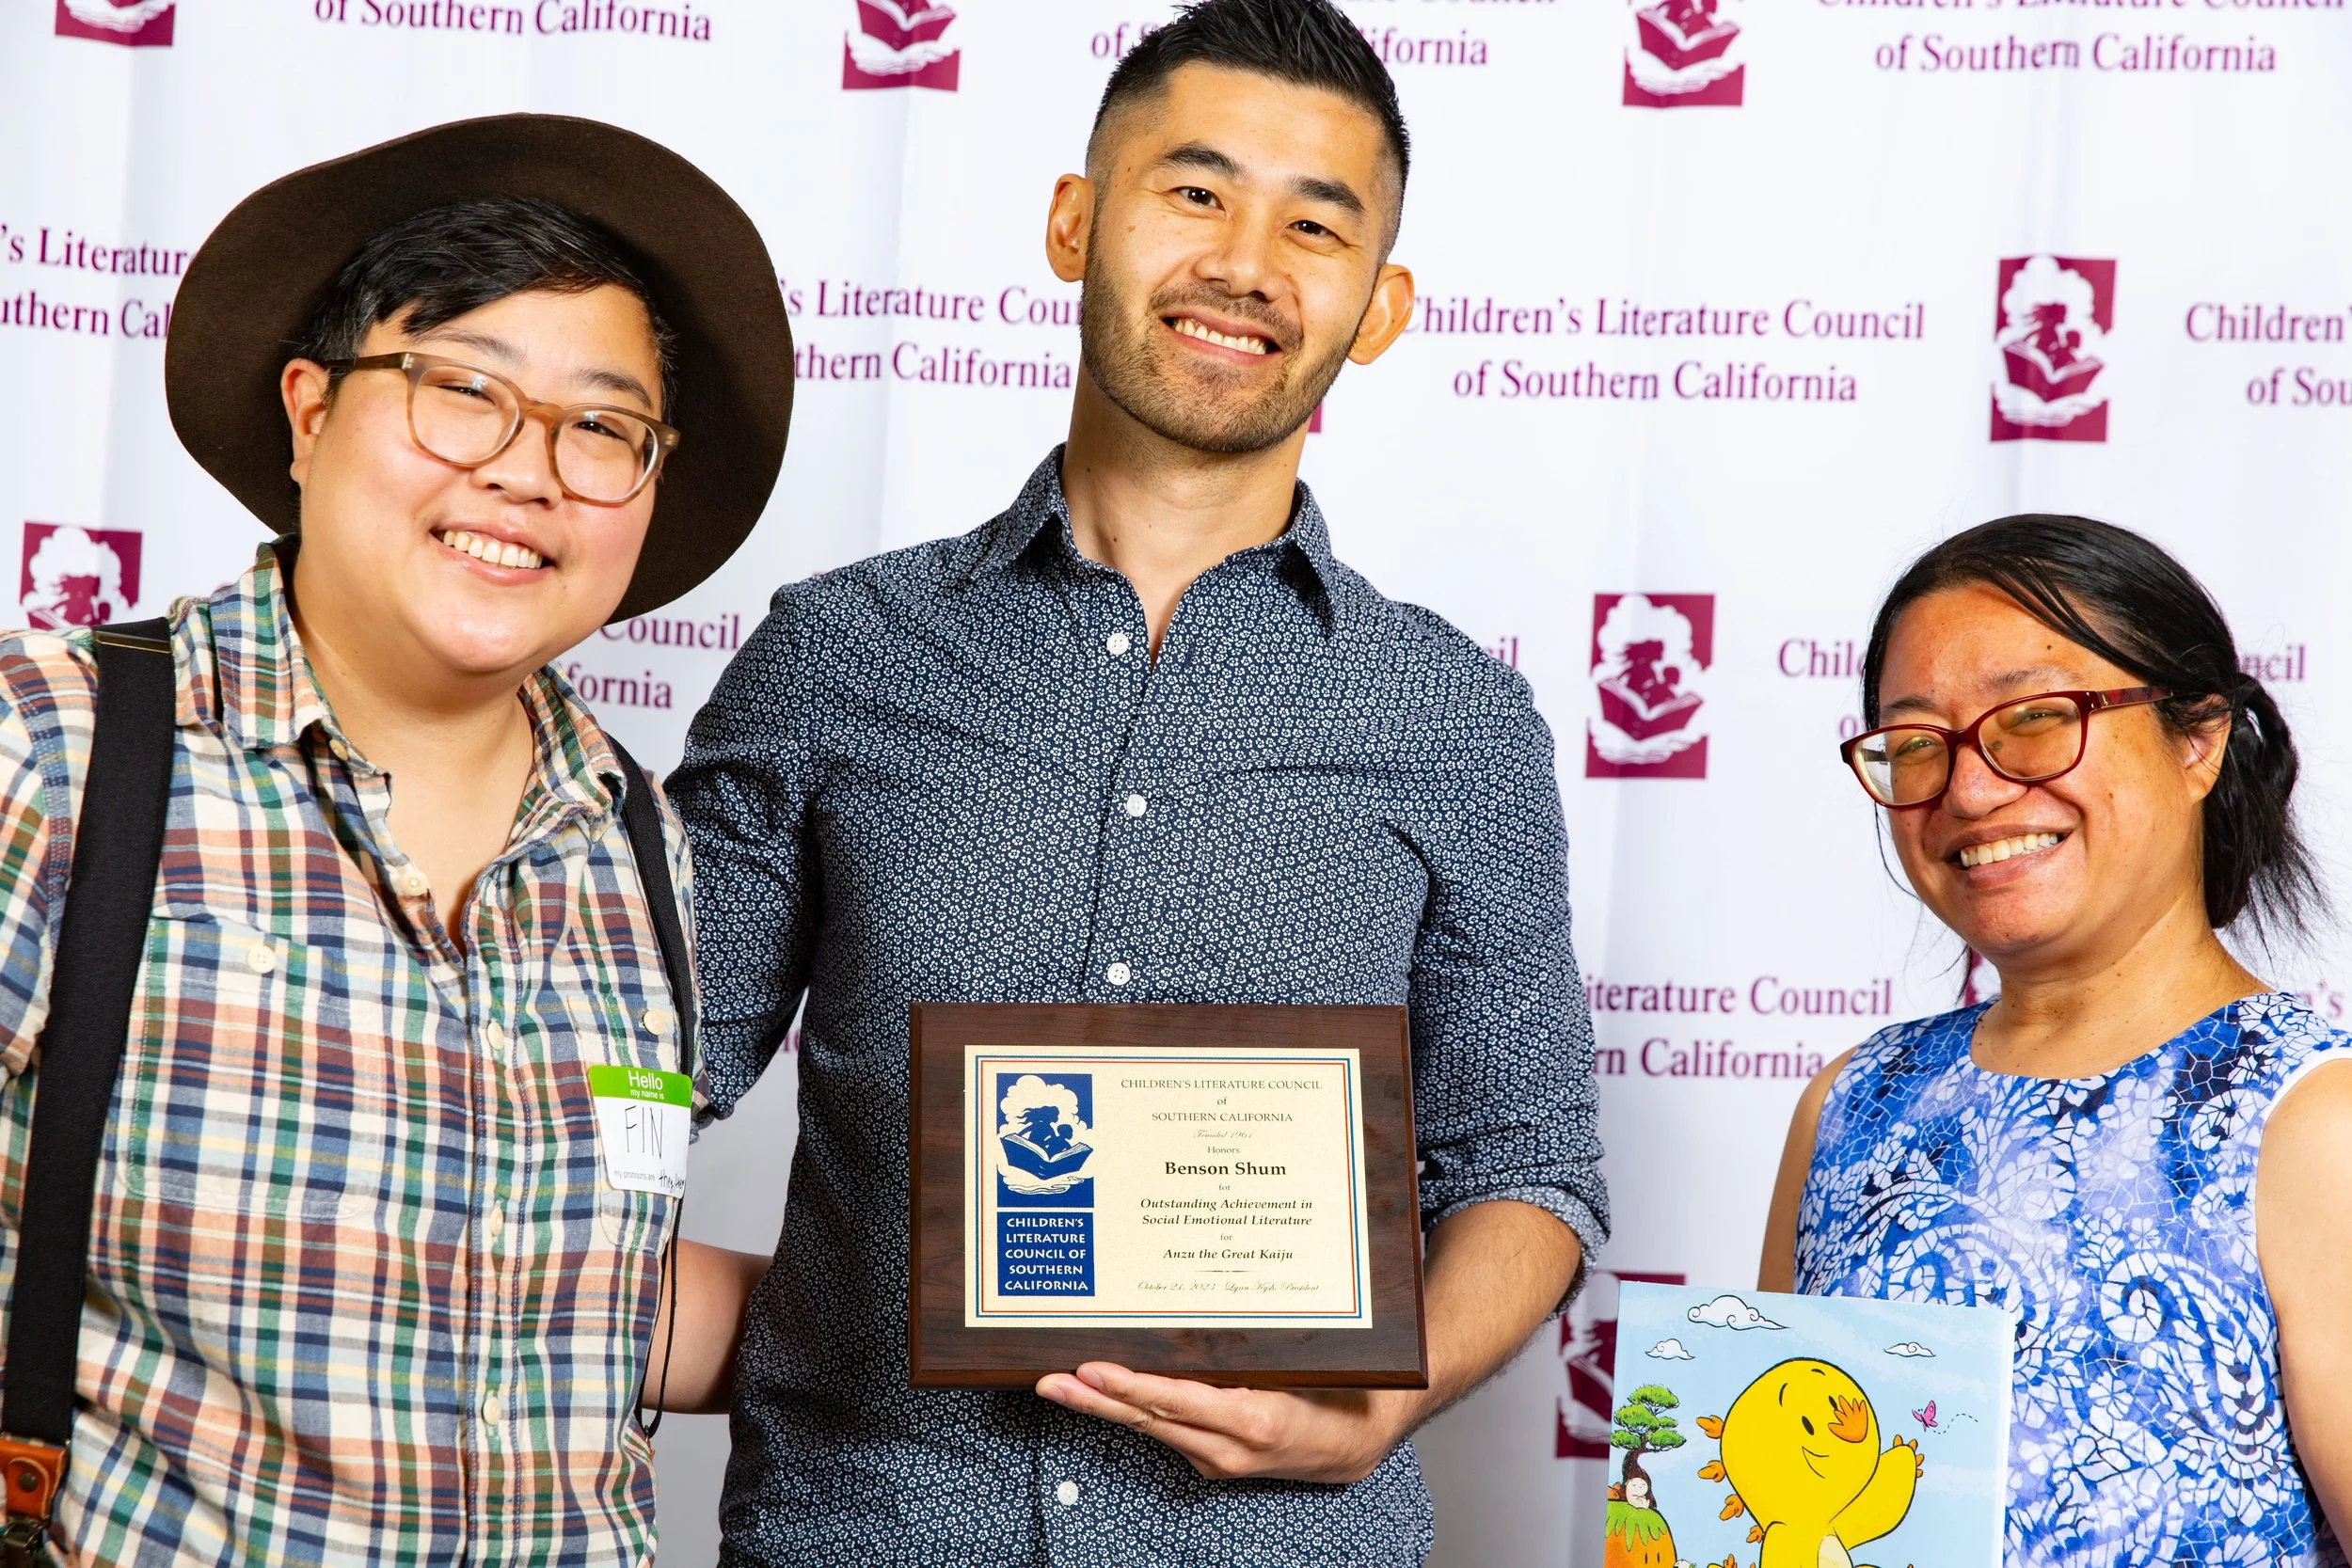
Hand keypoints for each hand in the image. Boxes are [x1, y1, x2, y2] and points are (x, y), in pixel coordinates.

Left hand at [1035, 1362, 1414, 1482]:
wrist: (1354, 1445)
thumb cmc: (1337, 1395)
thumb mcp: (1306, 1368)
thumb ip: (1259, 1354)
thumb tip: (1205, 1323)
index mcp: (1254, 1422)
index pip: (1179, 1401)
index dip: (1132, 1386)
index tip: (1094, 1369)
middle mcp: (1227, 1448)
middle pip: (1150, 1419)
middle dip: (1096, 1399)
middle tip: (1051, 1380)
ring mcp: (1215, 1458)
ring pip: (1149, 1427)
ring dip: (1102, 1405)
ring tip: (1058, 1385)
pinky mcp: (1209, 1458)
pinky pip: (1163, 1430)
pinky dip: (1130, 1409)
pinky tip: (1100, 1393)